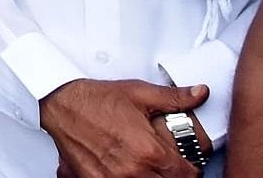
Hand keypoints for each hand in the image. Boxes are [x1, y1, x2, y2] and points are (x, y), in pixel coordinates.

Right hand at [38, 78, 208, 177]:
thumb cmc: (97, 99)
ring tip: (147, 167)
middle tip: (168, 166)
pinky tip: (127, 171)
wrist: (62, 104)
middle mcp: (133, 170)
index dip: (192, 171)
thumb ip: (174, 98)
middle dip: (172, 176)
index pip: (186, 175)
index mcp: (149, 151)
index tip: (188, 165)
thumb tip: (200, 93)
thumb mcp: (139, 93)